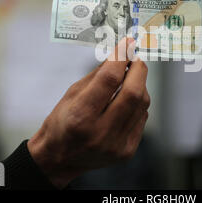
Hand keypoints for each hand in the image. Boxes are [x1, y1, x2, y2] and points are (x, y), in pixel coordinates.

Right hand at [27, 38, 149, 188]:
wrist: (59, 160)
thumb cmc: (62, 122)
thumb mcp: (72, 94)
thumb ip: (98, 74)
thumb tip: (122, 53)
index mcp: (80, 116)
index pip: (109, 79)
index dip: (121, 56)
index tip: (127, 43)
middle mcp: (101, 133)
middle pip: (133, 93)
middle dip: (138, 69)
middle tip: (135, 58)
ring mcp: (116, 145)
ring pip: (142, 104)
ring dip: (139, 86)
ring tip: (129, 79)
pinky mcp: (127, 151)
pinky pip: (141, 117)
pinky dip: (138, 104)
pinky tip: (126, 101)